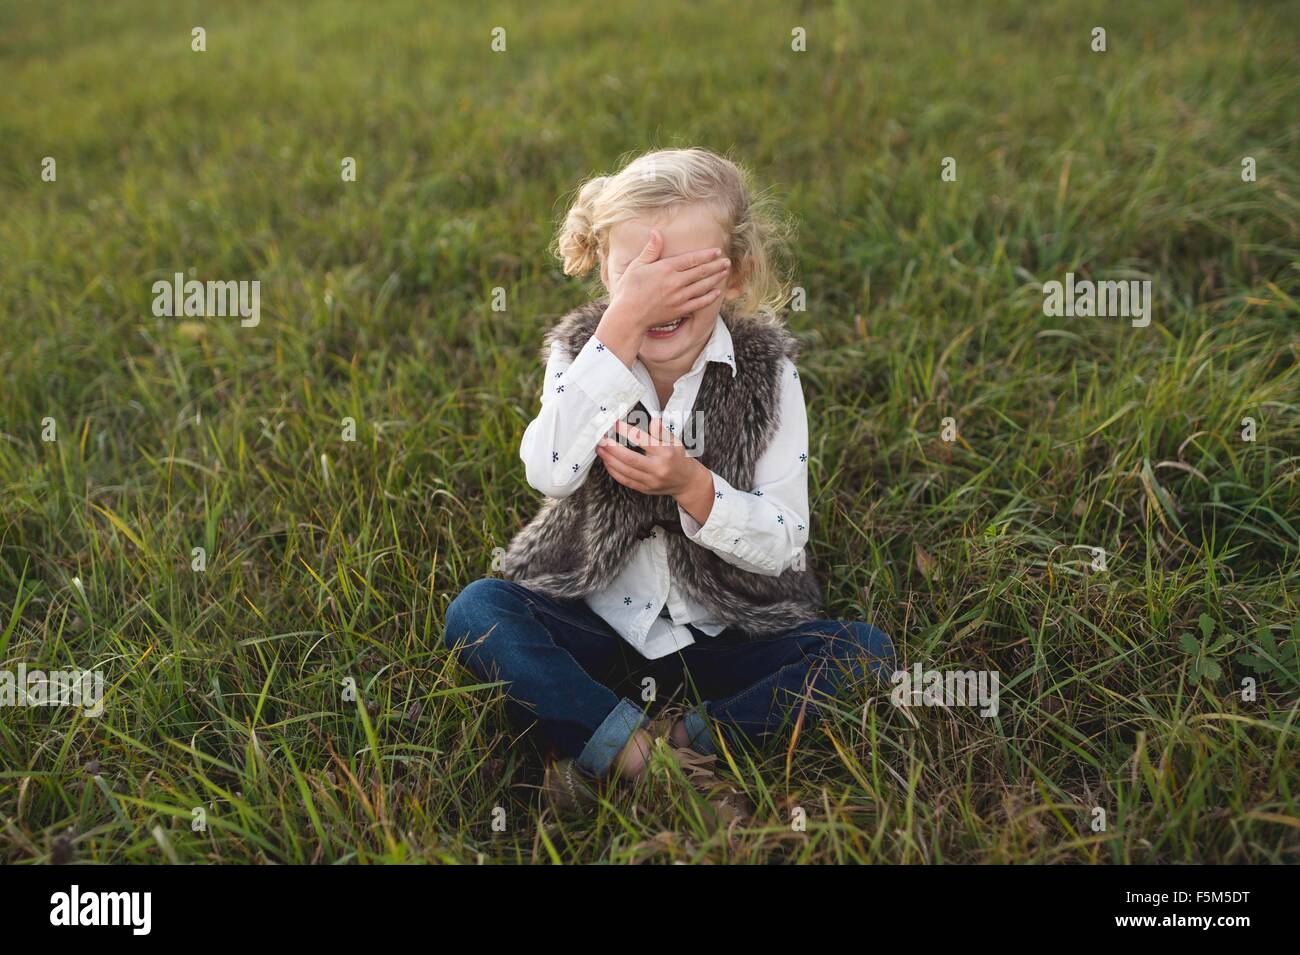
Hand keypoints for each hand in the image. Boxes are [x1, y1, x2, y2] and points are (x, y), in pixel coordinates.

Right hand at [597, 231, 730, 363]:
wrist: (628, 316)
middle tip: (727, 261)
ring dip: (716, 279)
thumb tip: (656, 232)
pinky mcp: (679, 310)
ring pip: (703, 286)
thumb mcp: (637, 265)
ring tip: (725, 272)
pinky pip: (699, 303)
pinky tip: (716, 292)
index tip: (717, 252)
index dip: (706, 255)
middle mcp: (675, 282)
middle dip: (716, 266)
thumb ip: (650, 250)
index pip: (692, 259)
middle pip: (701, 272)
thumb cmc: (629, 289)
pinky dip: (709, 297)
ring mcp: (679, 298)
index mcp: (666, 269)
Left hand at [597, 417, 708, 500]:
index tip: (614, 423)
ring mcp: (650, 481)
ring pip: (624, 471)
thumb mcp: (675, 441)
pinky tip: (607, 462)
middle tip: (600, 439)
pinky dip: (614, 471)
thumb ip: (661, 431)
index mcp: (665, 453)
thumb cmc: (679, 458)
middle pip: (629, 458)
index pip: (641, 439)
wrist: (686, 482)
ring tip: (600, 449)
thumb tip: (652, 420)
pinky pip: (625, 480)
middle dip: (611, 448)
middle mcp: (657, 468)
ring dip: (609, 459)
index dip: (625, 430)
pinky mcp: (645, 489)